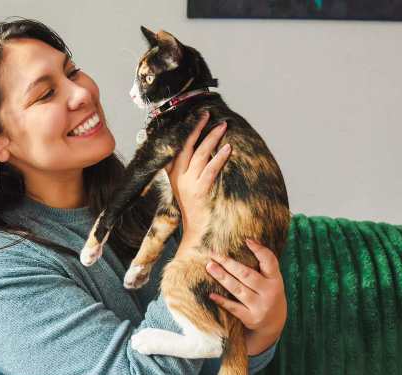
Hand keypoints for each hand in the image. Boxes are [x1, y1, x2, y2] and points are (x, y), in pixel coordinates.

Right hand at [165, 111, 230, 247]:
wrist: (196, 232)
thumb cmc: (194, 209)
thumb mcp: (184, 188)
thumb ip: (186, 171)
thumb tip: (200, 150)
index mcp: (173, 175)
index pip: (177, 147)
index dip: (186, 131)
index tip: (196, 117)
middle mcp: (178, 178)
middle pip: (186, 147)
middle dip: (197, 128)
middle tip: (208, 114)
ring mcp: (188, 185)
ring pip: (199, 155)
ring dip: (211, 139)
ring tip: (222, 126)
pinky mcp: (200, 192)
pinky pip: (210, 171)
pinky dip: (219, 158)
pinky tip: (228, 149)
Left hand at [205, 239, 286, 355]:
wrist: (273, 325)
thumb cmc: (268, 295)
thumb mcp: (272, 281)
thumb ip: (263, 267)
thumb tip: (246, 242)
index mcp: (276, 280)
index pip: (270, 262)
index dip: (259, 250)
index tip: (246, 240)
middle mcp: (269, 292)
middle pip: (247, 274)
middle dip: (228, 263)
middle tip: (213, 253)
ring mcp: (260, 306)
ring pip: (238, 289)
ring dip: (222, 277)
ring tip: (209, 267)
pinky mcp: (251, 318)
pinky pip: (233, 308)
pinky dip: (222, 301)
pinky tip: (211, 294)